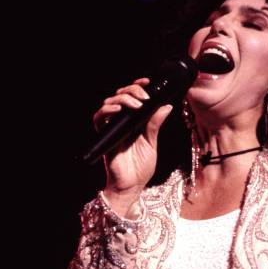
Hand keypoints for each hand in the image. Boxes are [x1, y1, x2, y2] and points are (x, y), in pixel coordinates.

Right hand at [93, 77, 172, 203]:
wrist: (131, 186)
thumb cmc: (140, 168)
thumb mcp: (151, 143)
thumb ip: (155, 124)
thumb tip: (166, 106)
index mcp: (134, 122)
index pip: (133, 97)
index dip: (138, 86)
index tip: (148, 82)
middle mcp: (122, 122)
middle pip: (120, 96)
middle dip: (132, 90)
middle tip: (144, 95)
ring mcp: (112, 128)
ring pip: (110, 103)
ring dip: (123, 98)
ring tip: (136, 103)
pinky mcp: (105, 136)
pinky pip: (100, 118)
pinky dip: (107, 110)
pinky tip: (119, 110)